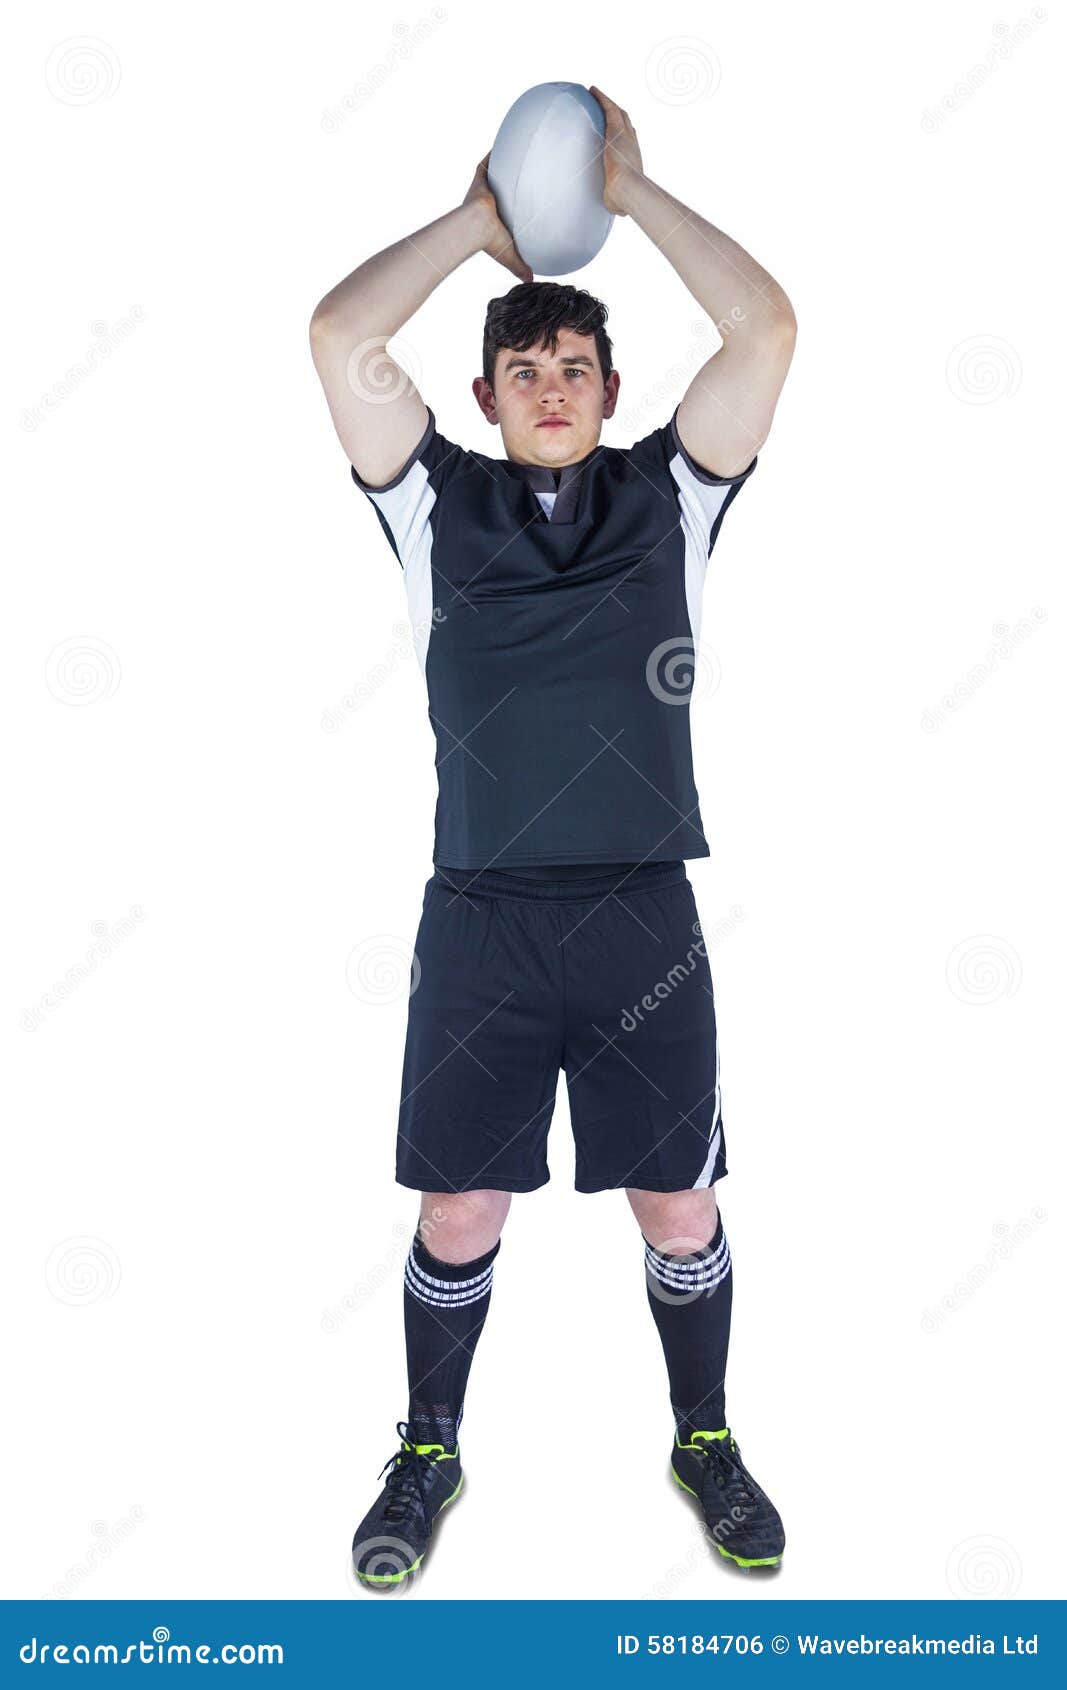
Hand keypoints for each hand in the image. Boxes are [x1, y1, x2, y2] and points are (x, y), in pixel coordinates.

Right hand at [462, 154, 533, 281]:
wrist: (476, 226)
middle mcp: (486, 200)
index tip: (517, 201)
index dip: (508, 204)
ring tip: (514, 154)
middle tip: (518, 176)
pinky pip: (487, 162)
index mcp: (490, 217)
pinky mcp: (480, 179)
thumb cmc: (490, 242)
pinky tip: (505, 142)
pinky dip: (493, 153)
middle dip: (505, 182)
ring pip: (493, 173)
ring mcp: (482, 188)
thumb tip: (531, 281)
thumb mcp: (509, 255)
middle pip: (498, 188)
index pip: (501, 208)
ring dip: (501, 164)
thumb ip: (520, 266)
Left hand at [589, 86, 642, 215]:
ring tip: (597, 95)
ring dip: (608, 103)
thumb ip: (619, 202)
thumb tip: (620, 211)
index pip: (631, 142)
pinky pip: (608, 107)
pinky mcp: (616, 128)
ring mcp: (625, 134)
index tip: (621, 132)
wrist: (627, 189)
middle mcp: (632, 143)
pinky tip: (591, 90)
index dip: (626, 135)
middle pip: (627, 123)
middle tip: (608, 109)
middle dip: (619, 115)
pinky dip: (601, 98)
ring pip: (618, 113)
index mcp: (633, 159)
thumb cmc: (623, 199)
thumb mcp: (621, 202)